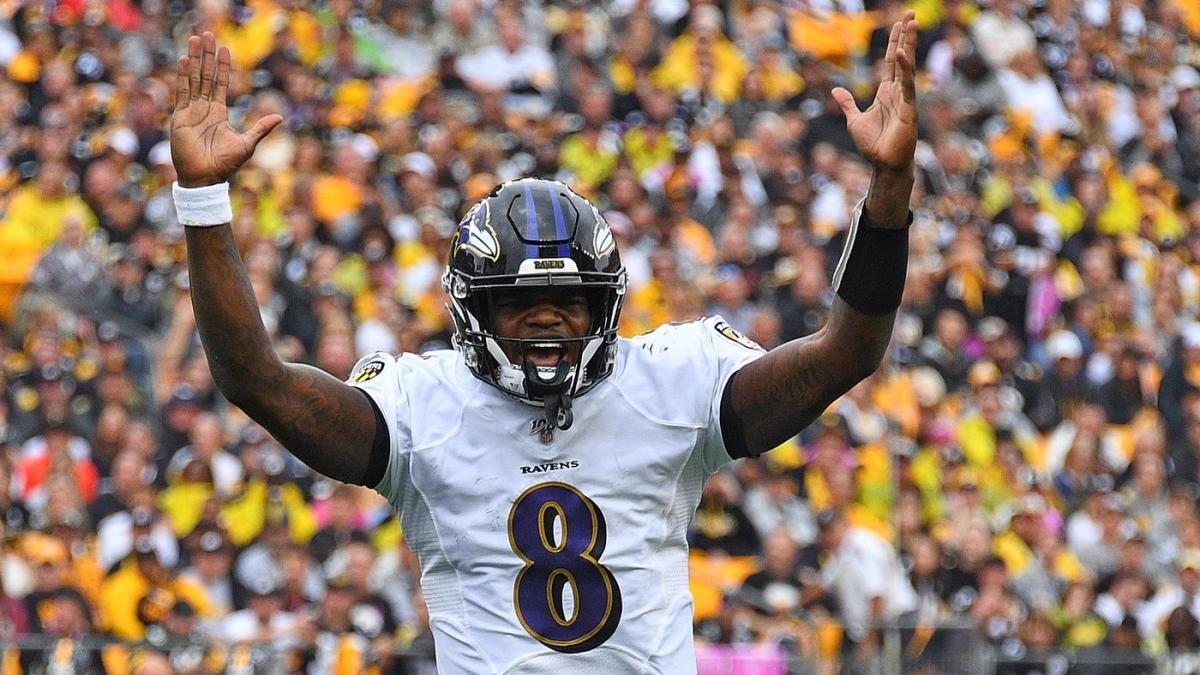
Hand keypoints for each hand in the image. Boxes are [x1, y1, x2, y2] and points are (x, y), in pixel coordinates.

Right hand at [171, 32, 280, 187]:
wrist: (205, 179)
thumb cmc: (225, 165)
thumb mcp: (247, 144)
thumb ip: (261, 129)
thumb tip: (280, 117)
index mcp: (219, 113)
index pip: (220, 83)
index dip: (222, 66)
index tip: (224, 48)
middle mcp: (204, 109)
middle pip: (205, 76)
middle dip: (206, 55)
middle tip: (207, 35)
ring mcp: (191, 111)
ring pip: (193, 79)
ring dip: (194, 60)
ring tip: (195, 40)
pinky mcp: (180, 117)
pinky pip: (182, 93)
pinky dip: (183, 76)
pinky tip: (184, 60)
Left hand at [831, 12, 917, 172]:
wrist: (884, 165)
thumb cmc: (874, 145)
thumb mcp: (854, 120)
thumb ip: (847, 104)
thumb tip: (837, 90)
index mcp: (887, 92)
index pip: (891, 62)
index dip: (894, 42)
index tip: (898, 23)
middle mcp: (898, 92)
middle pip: (902, 58)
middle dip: (906, 36)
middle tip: (910, 14)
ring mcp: (905, 99)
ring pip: (907, 67)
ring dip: (909, 45)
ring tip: (911, 24)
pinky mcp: (908, 110)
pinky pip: (906, 86)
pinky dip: (905, 70)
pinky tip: (902, 54)